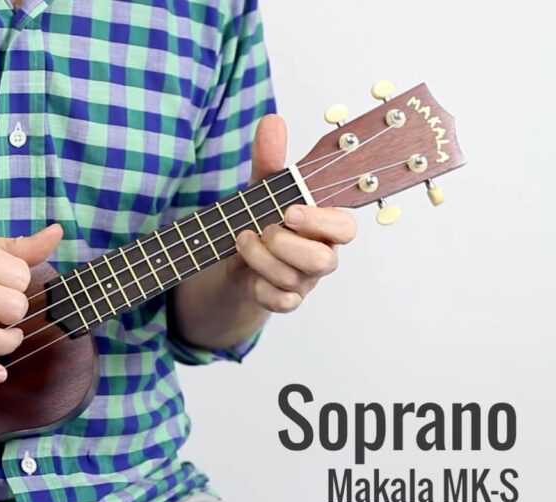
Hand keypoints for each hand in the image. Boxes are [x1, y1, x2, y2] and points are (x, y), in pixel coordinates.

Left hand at [231, 115, 357, 312]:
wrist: (233, 256)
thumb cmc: (260, 217)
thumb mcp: (261, 187)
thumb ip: (269, 159)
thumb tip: (273, 121)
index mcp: (324, 225)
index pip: (346, 228)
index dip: (321, 222)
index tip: (290, 211)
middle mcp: (321, 254)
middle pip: (325, 260)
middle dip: (286, 244)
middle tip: (264, 228)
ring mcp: (305, 280)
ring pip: (296, 279)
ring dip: (261, 258)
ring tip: (244, 239)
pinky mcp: (286, 299)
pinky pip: (282, 302)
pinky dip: (261, 287)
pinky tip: (249, 273)